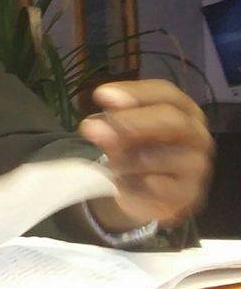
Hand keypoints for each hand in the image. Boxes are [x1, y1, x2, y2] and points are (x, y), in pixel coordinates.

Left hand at [78, 80, 212, 227]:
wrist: (143, 196)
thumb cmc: (135, 153)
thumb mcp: (120, 135)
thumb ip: (112, 125)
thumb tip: (94, 124)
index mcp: (181, 110)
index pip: (165, 93)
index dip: (134, 93)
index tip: (101, 95)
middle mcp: (195, 134)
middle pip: (173, 119)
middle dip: (132, 120)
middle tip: (95, 126)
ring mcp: (196, 165)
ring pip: (164, 156)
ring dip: (129, 159)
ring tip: (110, 164)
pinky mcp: (188, 193)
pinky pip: (161, 187)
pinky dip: (137, 184)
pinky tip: (122, 184)